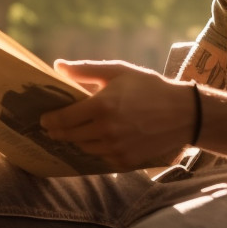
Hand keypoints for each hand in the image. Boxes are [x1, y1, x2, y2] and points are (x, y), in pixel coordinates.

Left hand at [40, 59, 195, 170]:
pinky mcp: (126, 161)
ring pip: (85, 148)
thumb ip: (85, 70)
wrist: (183, 113)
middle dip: (58, 132)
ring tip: (77, 131)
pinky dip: (98, 148)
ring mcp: (116, 149)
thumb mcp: (118, 71)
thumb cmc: (149, 87)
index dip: (50, 120)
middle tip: (52, 127)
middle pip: (70, 136)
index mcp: (101, 107)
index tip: (43, 118)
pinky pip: (102, 157)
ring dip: (78, 140)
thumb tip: (57, 66)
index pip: (64, 119)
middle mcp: (106, 131)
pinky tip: (100, 139)